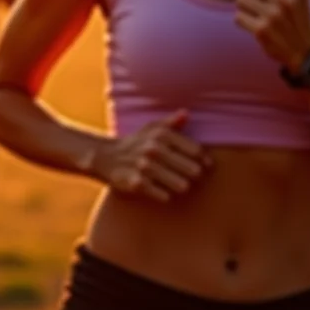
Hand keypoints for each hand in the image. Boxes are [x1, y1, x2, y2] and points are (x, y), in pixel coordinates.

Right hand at [92, 110, 210, 202]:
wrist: (104, 156)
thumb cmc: (135, 142)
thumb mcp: (151, 128)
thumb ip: (171, 122)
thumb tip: (186, 113)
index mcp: (162, 135)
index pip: (197, 151)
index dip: (205, 161)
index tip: (205, 166)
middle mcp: (154, 149)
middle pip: (193, 170)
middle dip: (194, 176)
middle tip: (190, 176)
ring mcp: (145, 167)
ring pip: (181, 185)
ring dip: (181, 186)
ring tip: (178, 185)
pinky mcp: (136, 183)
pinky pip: (163, 195)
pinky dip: (165, 195)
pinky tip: (161, 190)